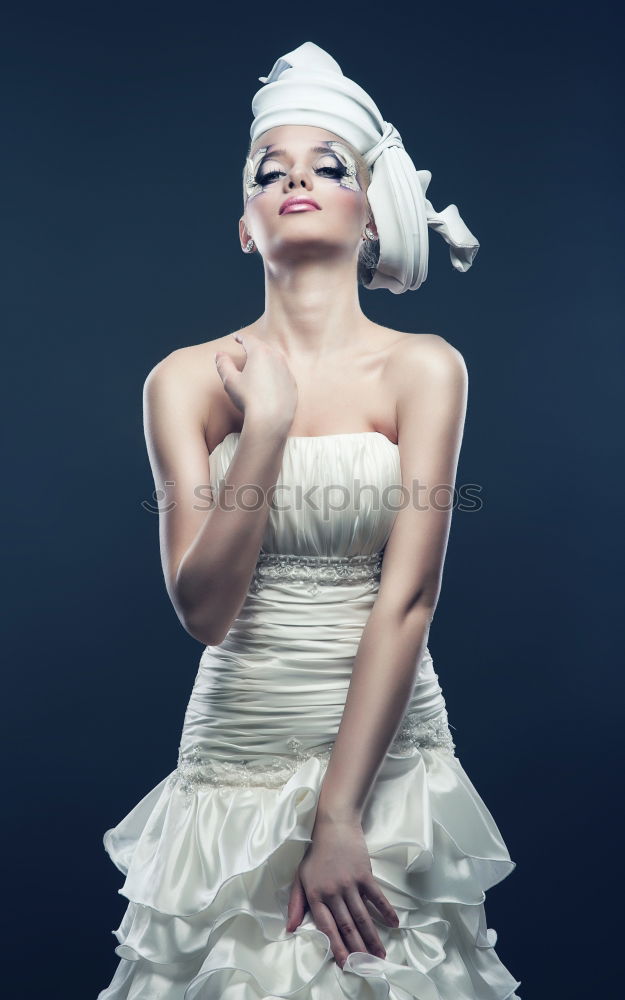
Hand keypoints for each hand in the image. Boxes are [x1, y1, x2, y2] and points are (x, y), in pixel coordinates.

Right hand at [214, 331, 297, 431]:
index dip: (240, 337)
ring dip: (265, 359)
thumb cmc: (248, 399)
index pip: (248, 339)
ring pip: (275, 360)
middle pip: (263, 347)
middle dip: (254, 347)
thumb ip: (223, 364)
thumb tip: (219, 355)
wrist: (271, 419)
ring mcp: (287, 371)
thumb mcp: (230, 381)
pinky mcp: (292, 384)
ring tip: (257, 364)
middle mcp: (276, 357)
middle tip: (246, 347)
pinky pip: (282, 374)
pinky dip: (274, 373)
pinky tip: (269, 381)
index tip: (236, 337)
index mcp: (260, 353)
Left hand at [286, 816, 399, 968]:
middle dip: (358, 949)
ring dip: (372, 937)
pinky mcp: (365, 874)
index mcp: (316, 894)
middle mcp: (333, 892)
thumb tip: (290, 929)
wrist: (333, 825)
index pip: (327, 927)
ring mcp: (350, 883)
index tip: (346, 963)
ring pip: (362, 916)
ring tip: (380, 954)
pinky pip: (377, 897)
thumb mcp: (300, 877)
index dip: (336, 946)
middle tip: (367, 966)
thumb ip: (296, 904)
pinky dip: (386, 911)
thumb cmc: (314, 853)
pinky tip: (394, 924)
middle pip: (347, 926)